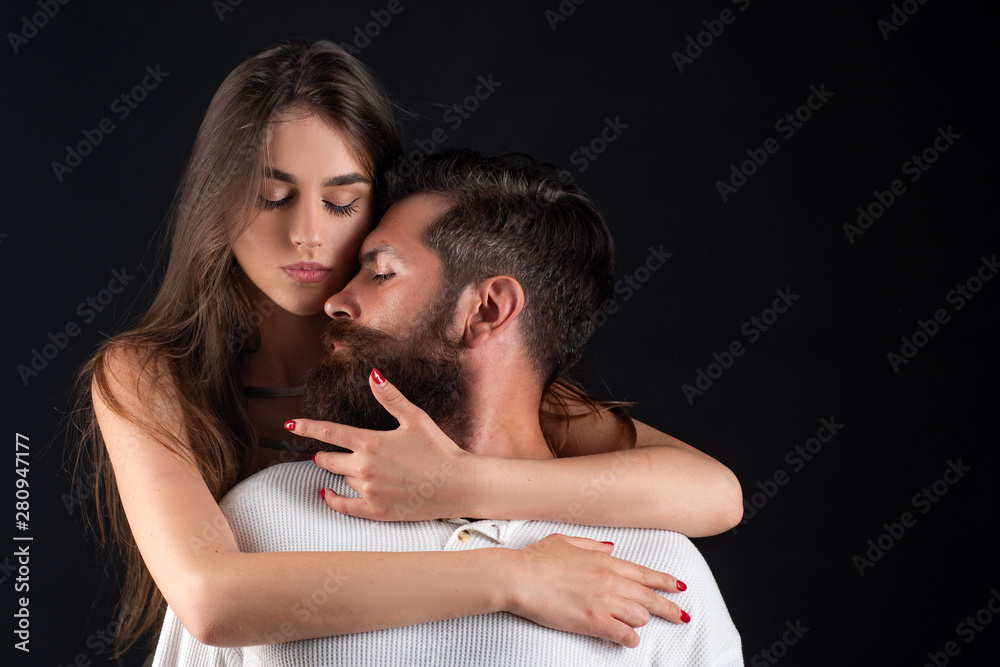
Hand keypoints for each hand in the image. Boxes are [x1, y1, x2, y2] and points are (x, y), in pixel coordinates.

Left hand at [289, 369, 476, 520]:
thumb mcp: (415, 418)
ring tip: (360, 469)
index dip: (306, 428)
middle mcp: (365, 468)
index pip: (328, 433)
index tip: (290, 424)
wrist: (458, 484)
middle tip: (323, 453)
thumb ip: (390, 397)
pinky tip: (327, 494)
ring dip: (343, 473)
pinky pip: (344, 507)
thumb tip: (373, 374)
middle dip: (323, 455)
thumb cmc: (439, 449)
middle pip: (328, 460)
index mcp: (371, 442)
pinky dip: (333, 500)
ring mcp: (369, 492)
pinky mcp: (376, 511)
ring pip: (342, 480)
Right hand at [503, 534, 689, 646]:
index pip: (645, 574)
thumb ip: (591, 544)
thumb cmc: (537, 559)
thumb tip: (609, 547)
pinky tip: (628, 639)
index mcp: (605, 561)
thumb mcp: (566, 541)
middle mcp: (611, 581)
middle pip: (650, 598)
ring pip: (641, 616)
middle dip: (669, 608)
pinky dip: (629, 639)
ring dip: (641, 622)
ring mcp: (605, 602)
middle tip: (681, 616)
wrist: (520, 577)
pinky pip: (625, 635)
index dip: (665, 582)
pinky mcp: (595, 622)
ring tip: (637, 625)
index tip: (679, 587)